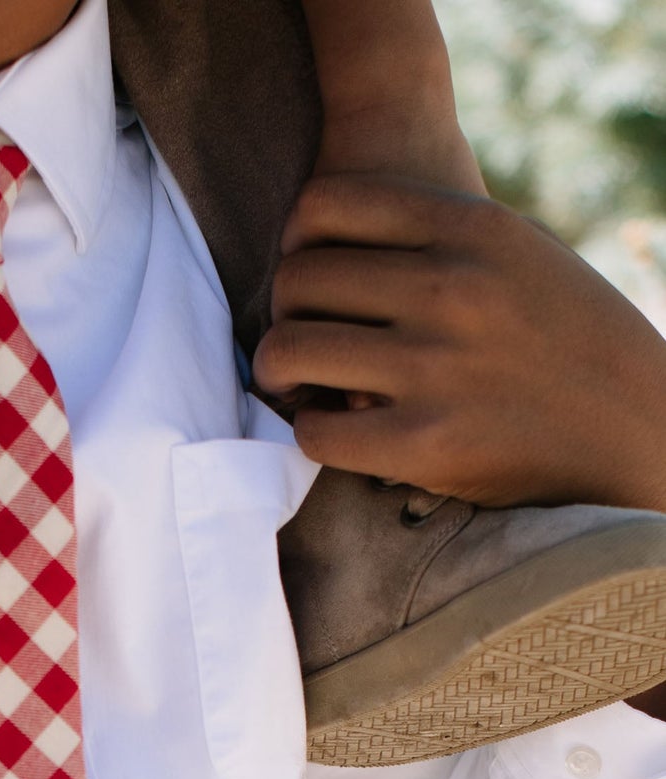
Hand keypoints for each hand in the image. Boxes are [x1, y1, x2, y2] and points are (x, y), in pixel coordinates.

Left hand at [253, 175, 665, 513]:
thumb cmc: (565, 336)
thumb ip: (438, 236)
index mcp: (469, 229)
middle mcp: (449, 289)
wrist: (634, 426)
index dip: (295, 242)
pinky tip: (332, 429)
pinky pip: (317, 431)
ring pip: (291, 351)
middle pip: (298, 279)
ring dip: (278, 370)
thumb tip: (337, 241)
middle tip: (293, 336)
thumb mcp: (516, 253)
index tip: (305, 274)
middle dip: (282, 311)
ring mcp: (435, 367)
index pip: (325, 206)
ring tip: (291, 382)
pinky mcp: (424, 444)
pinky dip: (311, 431)